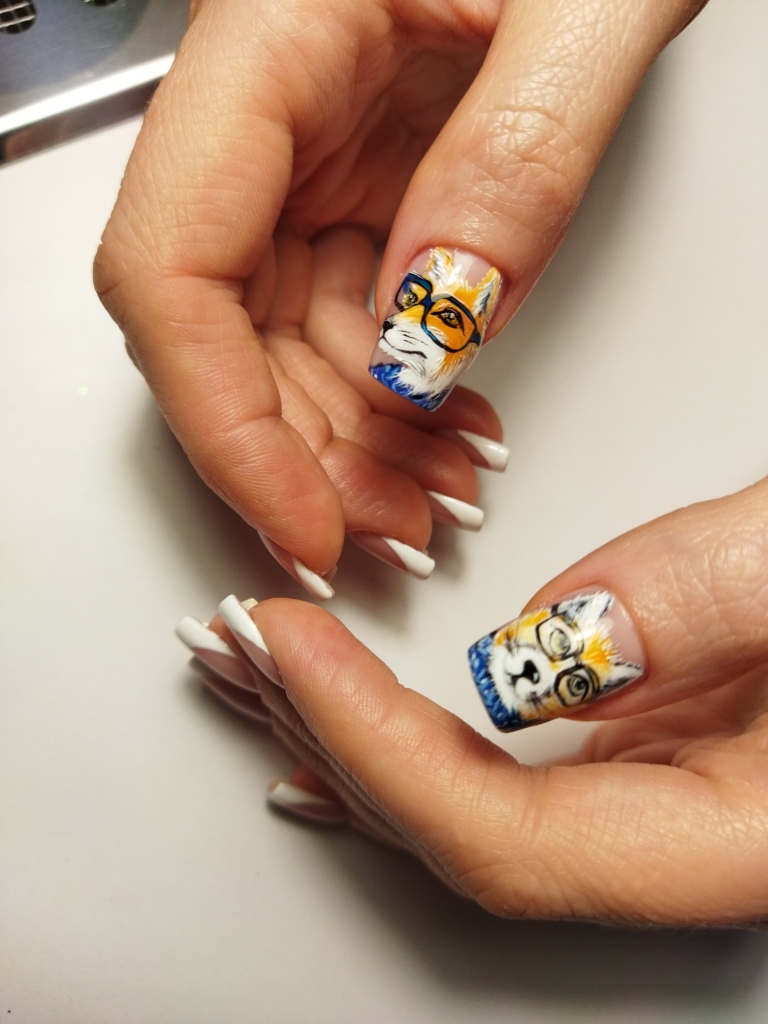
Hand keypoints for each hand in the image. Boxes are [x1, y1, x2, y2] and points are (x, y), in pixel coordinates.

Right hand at [94, 0, 706, 589]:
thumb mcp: (585, 6)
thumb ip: (515, 159)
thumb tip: (439, 315)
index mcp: (273, 33)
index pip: (172, 262)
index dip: (223, 420)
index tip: (300, 517)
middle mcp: (269, 105)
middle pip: (220, 325)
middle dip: (299, 454)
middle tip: (388, 529)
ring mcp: (311, 150)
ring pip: (283, 338)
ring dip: (352, 442)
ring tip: (436, 495)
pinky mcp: (362, 184)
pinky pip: (347, 317)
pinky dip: (393, 396)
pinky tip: (446, 434)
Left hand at [178, 477, 767, 924]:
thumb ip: (710, 606)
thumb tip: (537, 658)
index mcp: (732, 835)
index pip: (503, 833)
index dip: (374, 744)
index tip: (289, 641)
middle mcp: (680, 836)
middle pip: (456, 832)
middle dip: (324, 741)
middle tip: (230, 650)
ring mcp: (657, 795)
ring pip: (458, 802)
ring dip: (337, 735)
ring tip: (250, 672)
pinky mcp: (650, 745)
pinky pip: (491, 768)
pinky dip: (393, 738)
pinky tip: (334, 724)